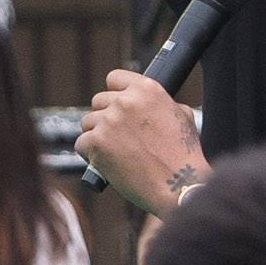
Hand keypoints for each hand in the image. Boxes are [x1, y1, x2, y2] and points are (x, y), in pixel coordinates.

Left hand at [77, 71, 207, 216]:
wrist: (179, 185)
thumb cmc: (183, 156)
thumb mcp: (182, 117)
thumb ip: (161, 103)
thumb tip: (148, 104)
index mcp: (147, 89)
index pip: (114, 78)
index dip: (115, 94)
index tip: (117, 106)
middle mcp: (125, 101)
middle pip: (98, 101)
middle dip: (105, 117)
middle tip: (118, 137)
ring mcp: (109, 121)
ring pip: (87, 122)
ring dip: (96, 136)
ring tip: (115, 152)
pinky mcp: (97, 143)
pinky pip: (81, 143)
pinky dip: (90, 154)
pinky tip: (106, 162)